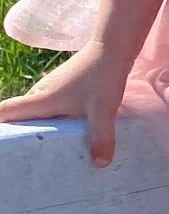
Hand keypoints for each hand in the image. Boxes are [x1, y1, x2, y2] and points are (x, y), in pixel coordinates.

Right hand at [0, 42, 129, 166]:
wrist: (113, 48)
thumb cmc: (103, 77)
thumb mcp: (103, 110)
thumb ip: (100, 137)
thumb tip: (100, 165)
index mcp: (40, 100)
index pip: (6, 112)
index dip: (0, 126)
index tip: (4, 145)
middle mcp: (39, 94)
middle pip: (19, 118)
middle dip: (21, 137)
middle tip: (28, 162)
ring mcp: (50, 90)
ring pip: (36, 114)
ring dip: (40, 131)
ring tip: (49, 156)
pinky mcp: (62, 88)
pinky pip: (50, 109)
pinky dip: (53, 123)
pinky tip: (68, 136)